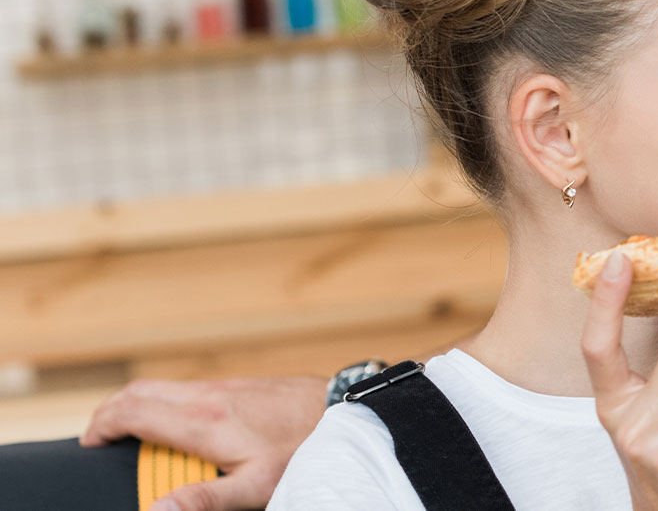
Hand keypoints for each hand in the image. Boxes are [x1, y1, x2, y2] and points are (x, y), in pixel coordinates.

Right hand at [79, 375, 326, 510]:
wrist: (343, 413)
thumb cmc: (301, 453)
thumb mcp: (252, 488)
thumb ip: (201, 500)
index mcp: (202, 421)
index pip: (131, 411)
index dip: (101, 426)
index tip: (89, 445)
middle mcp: (207, 395)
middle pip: (138, 392)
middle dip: (109, 412)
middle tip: (99, 438)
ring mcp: (223, 386)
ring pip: (162, 386)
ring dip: (137, 405)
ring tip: (129, 434)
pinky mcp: (238, 384)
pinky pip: (186, 389)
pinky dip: (164, 403)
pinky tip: (174, 427)